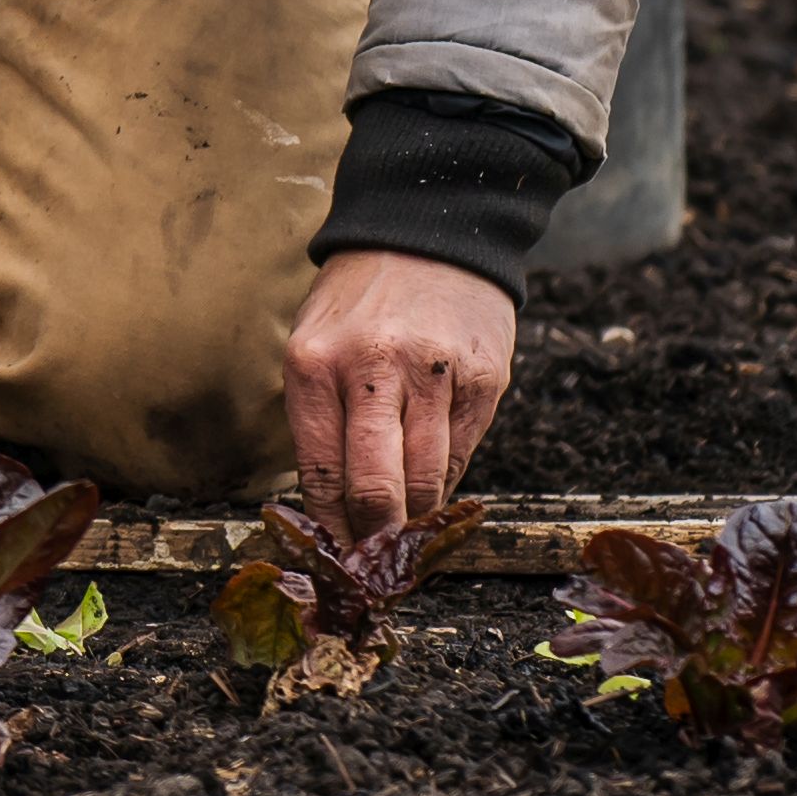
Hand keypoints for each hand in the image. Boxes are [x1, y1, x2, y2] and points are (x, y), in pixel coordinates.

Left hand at [281, 247, 515, 531]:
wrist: (428, 232)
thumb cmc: (359, 302)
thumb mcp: (315, 343)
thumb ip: (320, 419)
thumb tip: (332, 511)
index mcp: (314, 364)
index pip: (321, 474)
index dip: (333, 530)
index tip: (339, 559)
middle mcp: (372, 369)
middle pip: (377, 490)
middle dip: (377, 539)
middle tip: (378, 563)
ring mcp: (432, 375)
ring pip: (425, 483)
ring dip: (416, 520)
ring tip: (408, 535)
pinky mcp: (481, 380)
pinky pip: (461, 456)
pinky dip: (446, 483)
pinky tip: (435, 488)